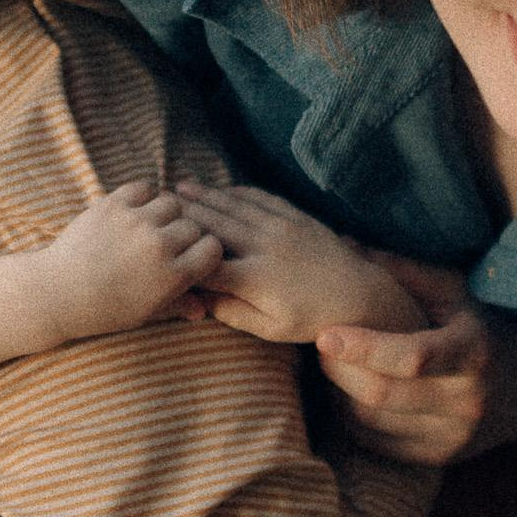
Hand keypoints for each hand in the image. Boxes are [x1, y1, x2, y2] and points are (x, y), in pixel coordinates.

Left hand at [36, 183, 222, 339]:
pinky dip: (145, 195)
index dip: (205, 251)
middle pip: (195, 225)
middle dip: (186, 233)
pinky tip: (138, 209)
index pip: (213, 248)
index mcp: (172, 276)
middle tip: (171, 241)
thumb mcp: (144, 314)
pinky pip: (144, 187)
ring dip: (167, 212)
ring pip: (172, 203)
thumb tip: (202, 311)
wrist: (57, 293)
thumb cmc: (103, 310)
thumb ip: (177, 306)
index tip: (193, 255)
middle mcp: (159, 246)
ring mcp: (136, 223)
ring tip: (154, 224)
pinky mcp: (113, 205)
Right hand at [169, 179, 421, 345]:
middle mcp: (265, 248)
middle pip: (215, 225)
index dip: (180, 252)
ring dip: (206, 195)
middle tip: (159, 202)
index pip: (206, 262)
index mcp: (255, 279)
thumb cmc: (312, 320)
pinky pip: (261, 198)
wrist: (359, 296)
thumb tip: (200, 300)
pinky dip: (238, 192)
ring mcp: (282, 228)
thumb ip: (233, 313)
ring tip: (181, 187)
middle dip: (185, 212)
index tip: (157, 244)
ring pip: (235, 206)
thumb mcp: (270, 329)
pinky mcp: (296, 218)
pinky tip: (223, 189)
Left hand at [316, 259, 496, 464]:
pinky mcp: (438, 457)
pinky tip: (353, 391)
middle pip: (381, 394)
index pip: (412, 358)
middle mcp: (467, 400)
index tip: (325, 335)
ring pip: (371, 421)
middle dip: (339, 369)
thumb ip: (402, 270)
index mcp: (473, 351)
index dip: (364, 348)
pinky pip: (376, 442)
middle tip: (322, 343)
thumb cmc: (482, 326)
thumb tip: (346, 245)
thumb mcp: (455, 291)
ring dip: (340, 392)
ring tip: (337, 365)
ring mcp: (453, 436)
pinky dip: (352, 417)